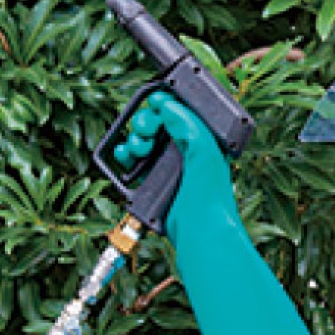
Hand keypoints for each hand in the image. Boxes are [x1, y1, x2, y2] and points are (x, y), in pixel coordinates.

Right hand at [124, 91, 239, 243]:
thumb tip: (169, 107)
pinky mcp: (153, 182)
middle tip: (148, 130)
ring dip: (136, 138)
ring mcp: (169, 167)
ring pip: (144, 141)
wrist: (198, 233)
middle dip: (147, 121)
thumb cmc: (210, 198)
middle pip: (158, 123)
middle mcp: (186, 151)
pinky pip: (134, 162)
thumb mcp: (206, 154)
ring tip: (140, 147)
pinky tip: (124, 154)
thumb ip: (190, 126)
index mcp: (203, 141)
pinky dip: (125, 155)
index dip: (167, 103)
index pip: (181, 112)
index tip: (156, 101)